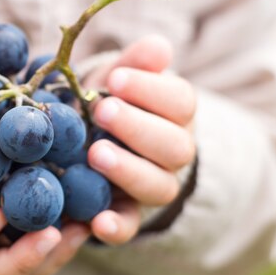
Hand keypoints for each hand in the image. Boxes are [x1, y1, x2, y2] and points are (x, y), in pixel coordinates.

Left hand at [84, 35, 196, 244]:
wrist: (100, 138)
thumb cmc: (111, 100)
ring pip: (158, 186)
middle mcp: (174, 152)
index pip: (180, 102)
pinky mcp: (129, 214)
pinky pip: (130, 226)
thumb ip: (136, 63)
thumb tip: (158, 48)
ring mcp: (154, 186)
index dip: (151, 90)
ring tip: (95, 153)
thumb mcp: (119, 78)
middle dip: (138, 128)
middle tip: (102, 111)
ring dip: (128, 171)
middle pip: (175, 146)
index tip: (115, 79)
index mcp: (176, 114)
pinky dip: (116, 227)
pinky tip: (96, 221)